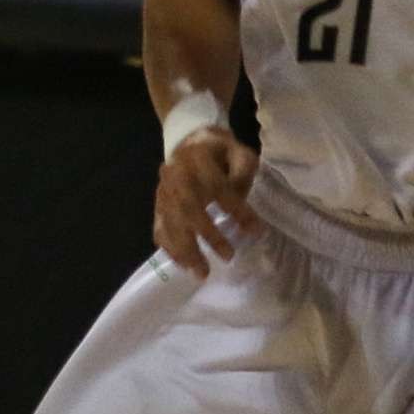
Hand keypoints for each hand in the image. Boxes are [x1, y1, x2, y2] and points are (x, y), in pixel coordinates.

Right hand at [152, 128, 260, 275]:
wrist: (187, 140)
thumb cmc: (219, 152)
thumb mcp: (238, 152)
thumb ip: (242, 170)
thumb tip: (241, 198)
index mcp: (198, 158)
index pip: (216, 185)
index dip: (235, 208)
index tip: (255, 230)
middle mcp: (175, 173)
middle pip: (187, 207)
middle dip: (208, 235)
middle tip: (229, 256)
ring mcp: (163, 190)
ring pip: (170, 221)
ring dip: (186, 249)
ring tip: (202, 272)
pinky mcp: (157, 203)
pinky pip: (159, 227)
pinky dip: (169, 248)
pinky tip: (183, 265)